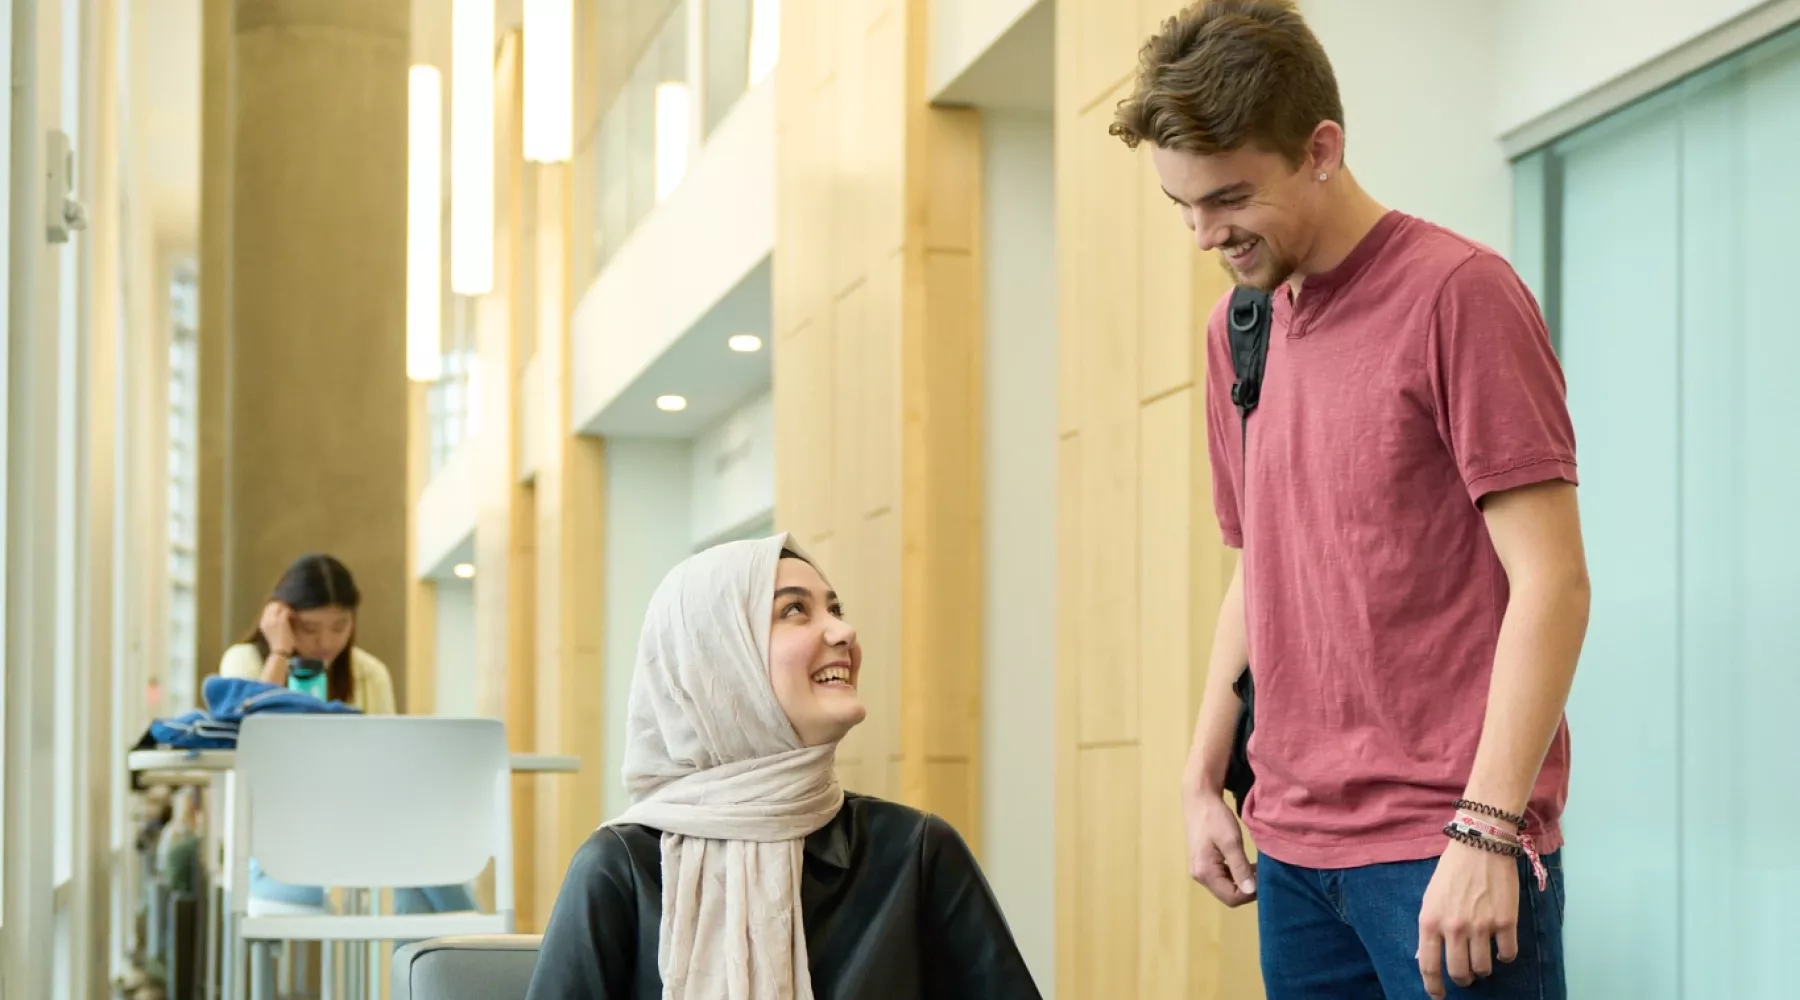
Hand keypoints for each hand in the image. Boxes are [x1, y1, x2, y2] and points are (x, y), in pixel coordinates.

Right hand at [259, 601, 296, 656]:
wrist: (279, 651)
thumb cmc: (278, 644)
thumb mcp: (271, 632)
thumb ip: (273, 623)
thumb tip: (280, 615)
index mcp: (262, 623)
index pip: (267, 608)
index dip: (276, 607)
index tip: (283, 610)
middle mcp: (266, 620)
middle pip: (273, 605)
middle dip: (282, 606)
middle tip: (289, 611)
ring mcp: (273, 620)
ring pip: (280, 606)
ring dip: (287, 609)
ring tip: (292, 615)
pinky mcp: (281, 621)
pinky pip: (286, 611)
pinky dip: (291, 613)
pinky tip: (294, 617)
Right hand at [1183, 785, 1256, 906]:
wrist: (1199, 799)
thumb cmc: (1214, 818)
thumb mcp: (1231, 841)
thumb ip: (1240, 867)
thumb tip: (1251, 891)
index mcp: (1205, 872)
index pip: (1231, 898)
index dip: (1250, 893)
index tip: (1264, 878)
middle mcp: (1200, 876)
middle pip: (1227, 895)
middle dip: (1247, 889)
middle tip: (1261, 874)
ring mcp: (1200, 870)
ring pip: (1225, 887)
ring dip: (1242, 882)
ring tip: (1255, 868)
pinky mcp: (1204, 863)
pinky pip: (1222, 878)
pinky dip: (1235, 875)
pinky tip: (1244, 864)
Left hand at [1417, 840, 1519, 998]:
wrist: (1481, 844)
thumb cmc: (1452, 870)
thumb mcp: (1430, 898)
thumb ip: (1431, 927)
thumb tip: (1427, 956)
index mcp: (1430, 920)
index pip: (1428, 965)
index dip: (1433, 986)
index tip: (1438, 996)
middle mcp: (1454, 927)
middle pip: (1459, 973)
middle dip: (1463, 979)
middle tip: (1466, 976)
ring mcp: (1481, 926)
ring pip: (1484, 968)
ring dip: (1483, 969)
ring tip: (1483, 958)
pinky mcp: (1506, 922)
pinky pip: (1508, 955)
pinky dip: (1505, 956)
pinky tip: (1501, 947)